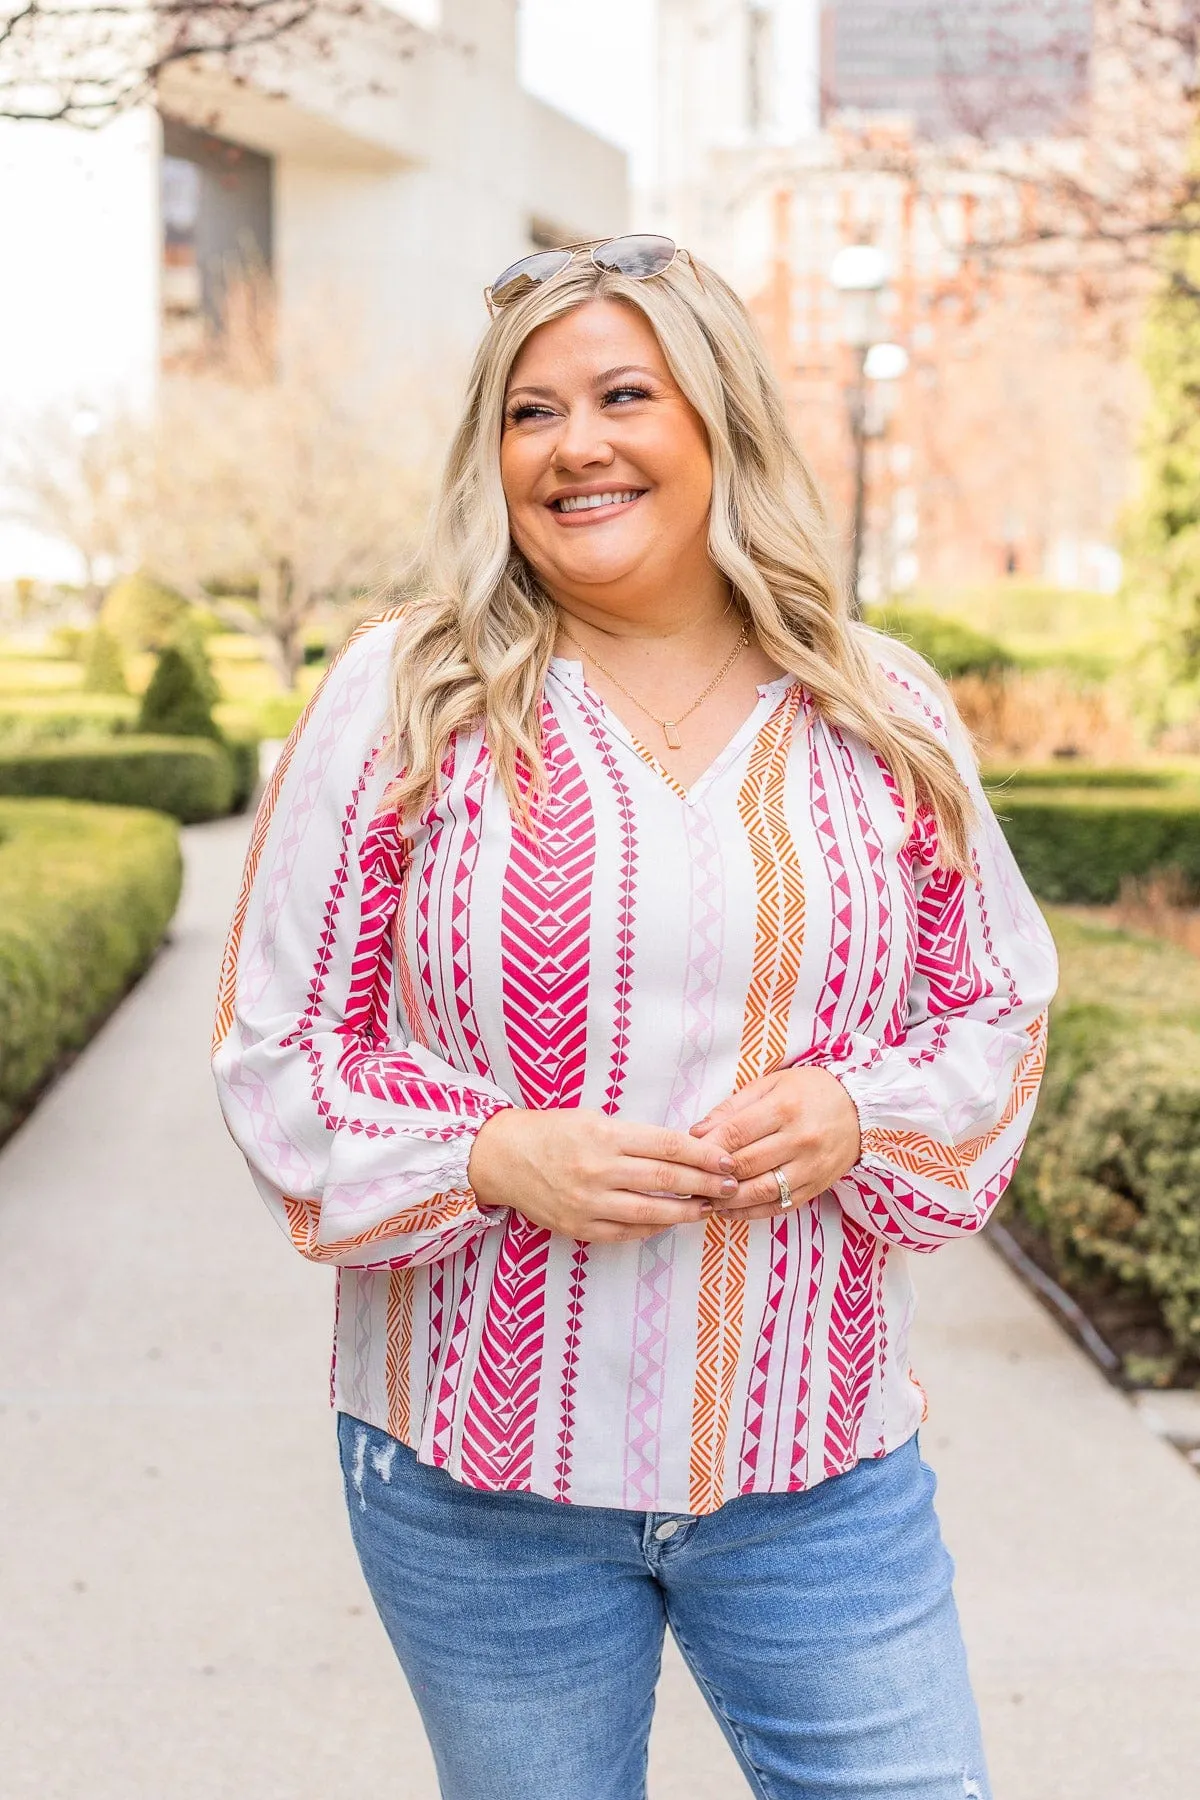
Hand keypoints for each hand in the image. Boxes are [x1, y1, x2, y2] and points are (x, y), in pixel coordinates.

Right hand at [467, 1108, 739, 1243]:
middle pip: (666, 1179)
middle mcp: (598, 1170)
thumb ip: (634, 1137)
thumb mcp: (594, 1118)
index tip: (727, 1160)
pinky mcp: (579, 1228)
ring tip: (706, 1208)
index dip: (704, 1154)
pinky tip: (668, 1222)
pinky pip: (626, 1233)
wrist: (503, 1157)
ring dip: (685, 1212)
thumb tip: (682, 1151)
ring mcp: (588, 1203)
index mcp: (605, 1135)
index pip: (668, 1145)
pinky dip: (652, 1229)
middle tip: (730, 1186)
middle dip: (705, 1184)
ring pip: (651, 1213)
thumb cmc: (553, 1131)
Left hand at [690, 1067, 860, 1220]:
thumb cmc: (809, 1091)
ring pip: (760, 1191)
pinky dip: (749, 1213)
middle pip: (746, 1164)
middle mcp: (800, 1139)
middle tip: (687, 1179)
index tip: (686, 1154)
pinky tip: (727, 1210)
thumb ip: (732, 1107)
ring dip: (727, 1199)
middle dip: (712, 1175)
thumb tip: (697, 1132)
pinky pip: (778, 1206)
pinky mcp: (816, 1188)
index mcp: (785, 1107)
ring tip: (703, 1197)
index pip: (736, 1132)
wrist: (860, 1109)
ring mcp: (810, 1167)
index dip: (707, 1147)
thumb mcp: (771, 1084)